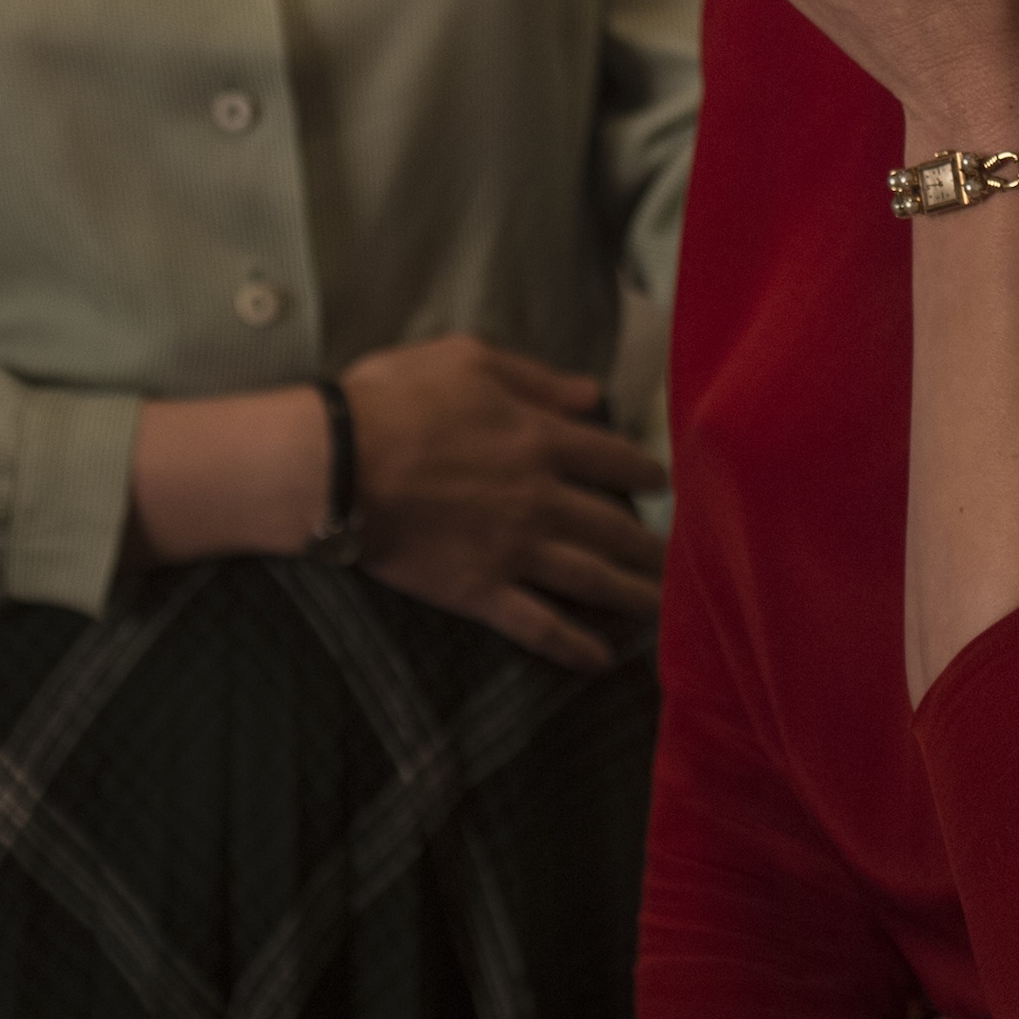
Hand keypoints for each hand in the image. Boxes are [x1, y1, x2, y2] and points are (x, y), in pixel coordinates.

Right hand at [340, 334, 666, 671]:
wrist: (337, 464)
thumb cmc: (393, 399)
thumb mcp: (467, 359)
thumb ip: (535, 378)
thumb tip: (590, 393)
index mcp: (541, 438)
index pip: (612, 457)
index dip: (643, 471)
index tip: (662, 484)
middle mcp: (542, 498)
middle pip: (614, 525)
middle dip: (652, 543)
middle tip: (681, 558)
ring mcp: (515, 550)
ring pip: (592, 579)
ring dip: (634, 595)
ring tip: (664, 608)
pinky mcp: (481, 592)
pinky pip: (540, 626)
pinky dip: (575, 645)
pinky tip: (601, 659)